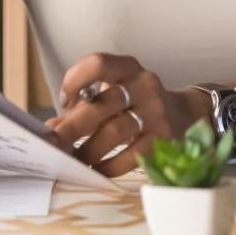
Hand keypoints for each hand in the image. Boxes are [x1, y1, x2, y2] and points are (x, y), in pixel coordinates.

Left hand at [48, 52, 210, 176]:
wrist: (184, 114)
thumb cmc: (137, 102)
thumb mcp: (115, 92)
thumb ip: (85, 105)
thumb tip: (52, 129)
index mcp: (128, 68)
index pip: (98, 64)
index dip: (75, 80)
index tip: (65, 101)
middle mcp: (144, 84)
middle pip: (102, 104)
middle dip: (72, 127)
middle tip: (54, 145)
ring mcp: (156, 112)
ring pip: (115, 132)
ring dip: (88, 150)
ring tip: (73, 161)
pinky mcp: (163, 138)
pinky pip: (131, 156)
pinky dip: (108, 166)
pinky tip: (96, 170)